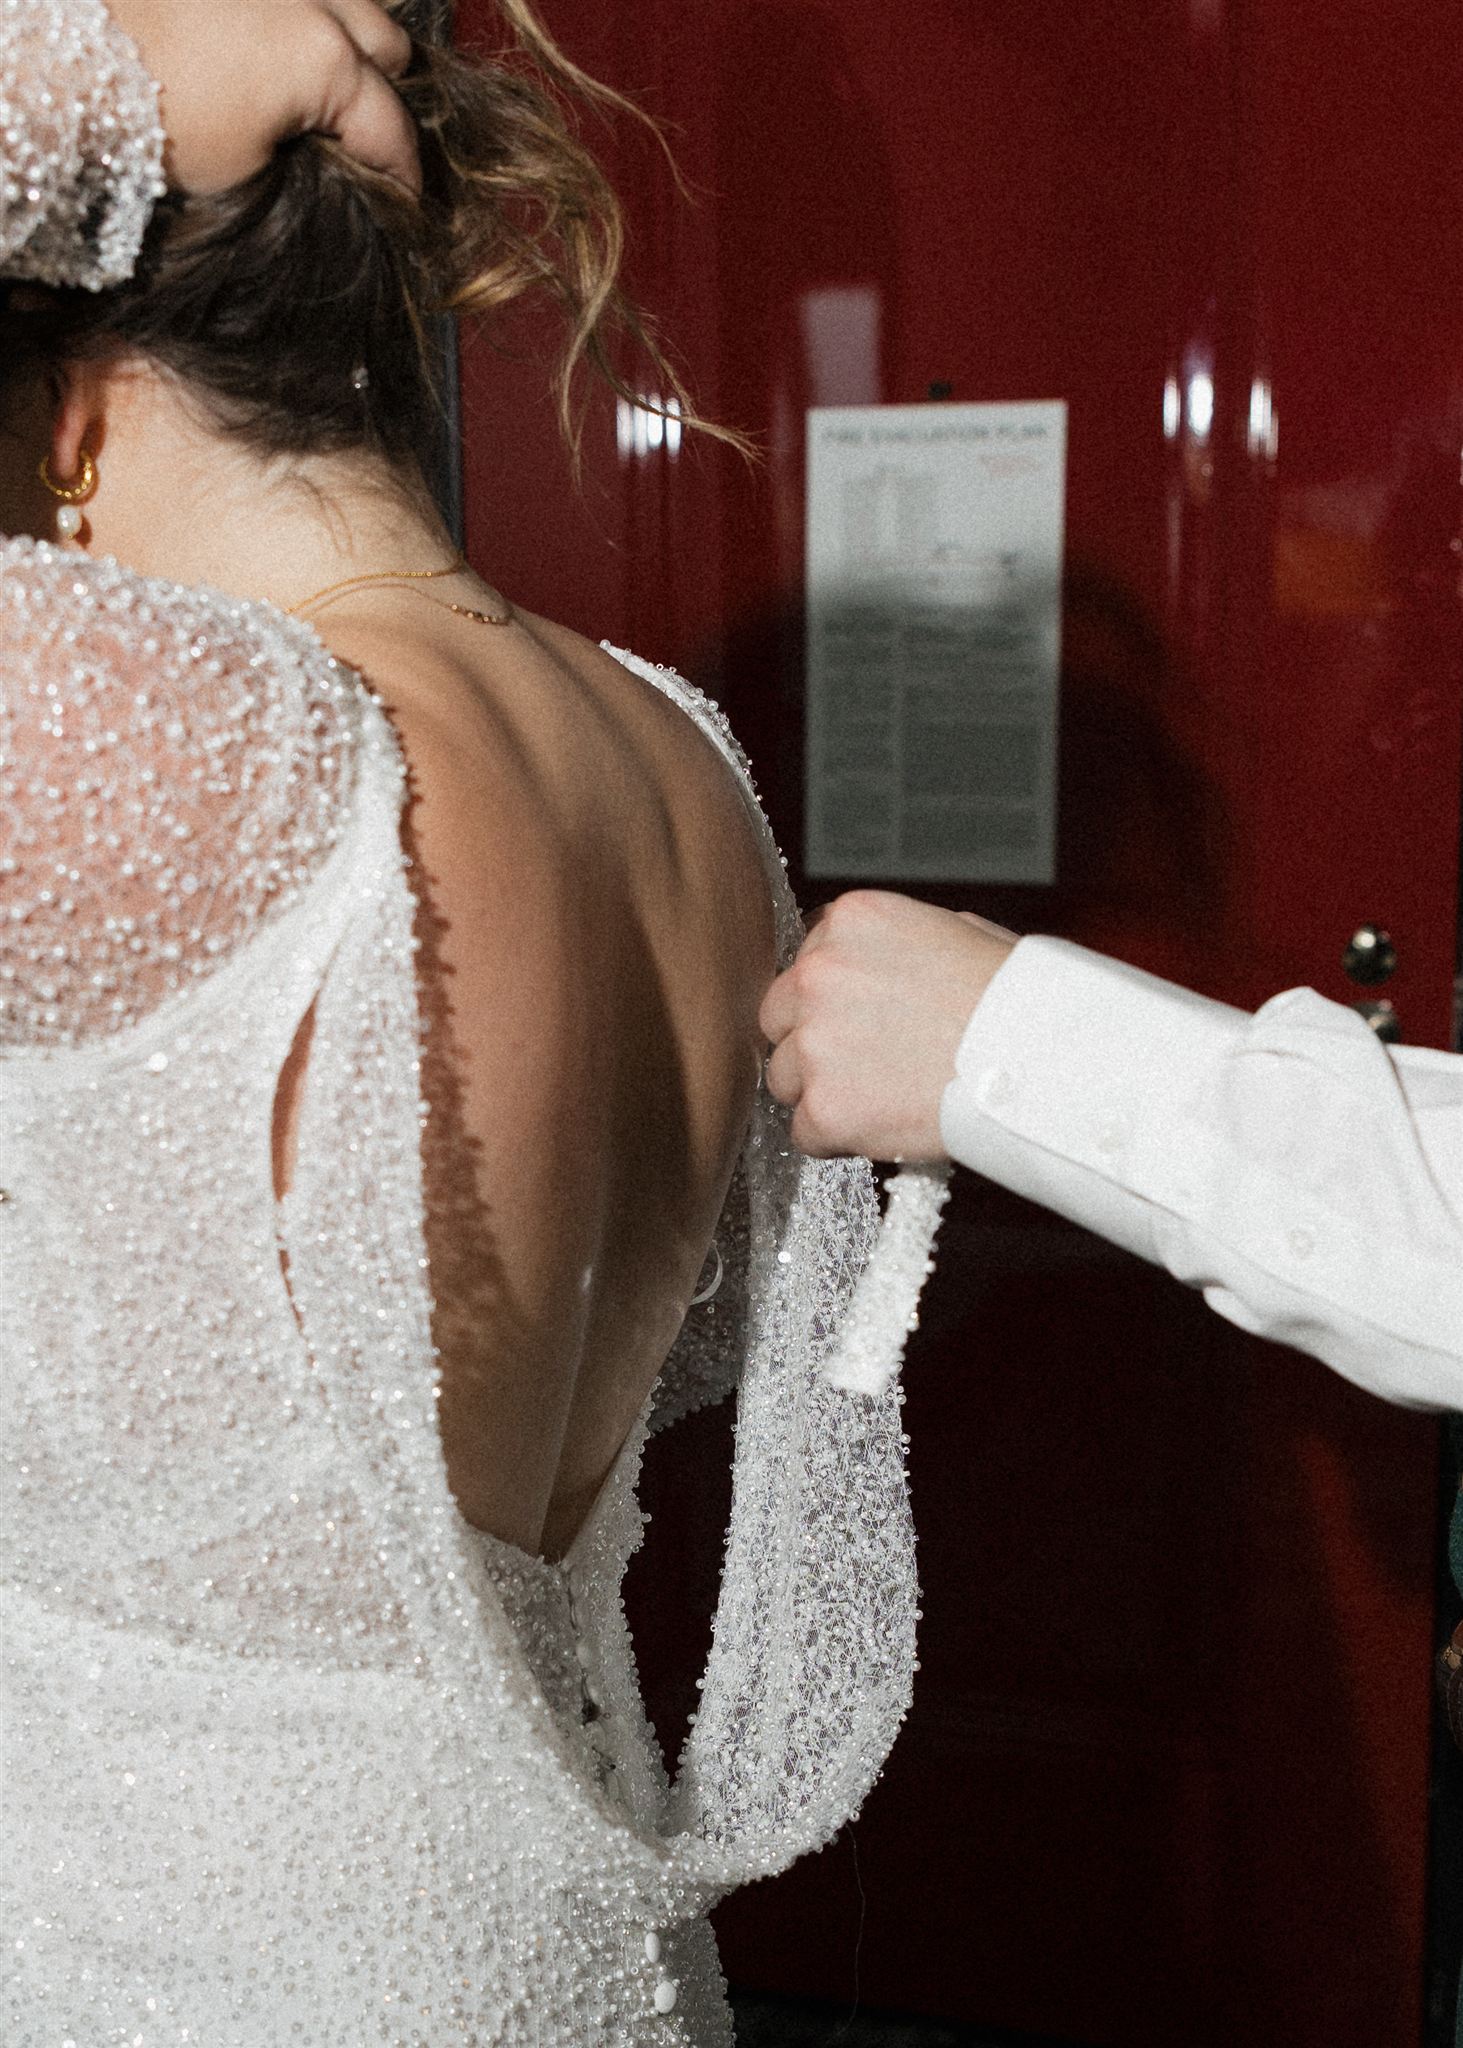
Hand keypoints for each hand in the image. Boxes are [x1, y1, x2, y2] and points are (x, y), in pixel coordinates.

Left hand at [109, 0, 420, 194]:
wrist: (67, 62)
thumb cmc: (155, 128)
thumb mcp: (249, 175)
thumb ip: (315, 164)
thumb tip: (341, 170)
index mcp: (326, 59)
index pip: (393, 129)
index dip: (406, 179)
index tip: (407, 209)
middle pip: (388, 47)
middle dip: (385, 96)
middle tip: (361, 145)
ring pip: (350, 2)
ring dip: (350, 45)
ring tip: (323, 92)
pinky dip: (304, 19)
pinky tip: (278, 51)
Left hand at [761, 890, 1018, 1160]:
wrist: (1040, 1057)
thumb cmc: (1016, 999)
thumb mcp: (956, 934)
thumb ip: (895, 947)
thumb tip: (880, 970)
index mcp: (852, 920)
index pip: (807, 959)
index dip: (833, 998)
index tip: (862, 1020)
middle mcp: (819, 973)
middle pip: (779, 1018)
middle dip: (814, 1042)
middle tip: (866, 1065)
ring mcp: (816, 1042)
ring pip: (785, 1077)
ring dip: (825, 1091)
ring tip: (884, 1098)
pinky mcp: (824, 1106)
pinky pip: (804, 1132)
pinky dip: (838, 1139)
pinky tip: (882, 1127)